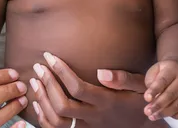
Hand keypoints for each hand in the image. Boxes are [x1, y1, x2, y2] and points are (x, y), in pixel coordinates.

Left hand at [28, 52, 166, 127]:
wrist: (143, 127)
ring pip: (57, 121)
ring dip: (43, 100)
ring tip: (35, 81)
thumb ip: (123, 79)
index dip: (61, 72)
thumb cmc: (140, 101)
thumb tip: (100, 71)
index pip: (78, 88)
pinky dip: (43, 118)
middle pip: (63, 105)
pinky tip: (37, 102)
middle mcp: (94, 117)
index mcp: (107, 102)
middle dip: (48, 84)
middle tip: (39, 66)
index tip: (50, 56)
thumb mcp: (141, 87)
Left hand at [143, 61, 177, 120]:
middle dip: (158, 105)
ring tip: (152, 116)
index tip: (146, 98)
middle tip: (147, 112)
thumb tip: (150, 97)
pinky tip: (166, 115)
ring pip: (177, 105)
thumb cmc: (165, 71)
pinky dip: (176, 115)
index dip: (154, 90)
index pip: (163, 80)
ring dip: (164, 113)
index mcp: (172, 69)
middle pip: (170, 95)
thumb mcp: (155, 70)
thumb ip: (150, 81)